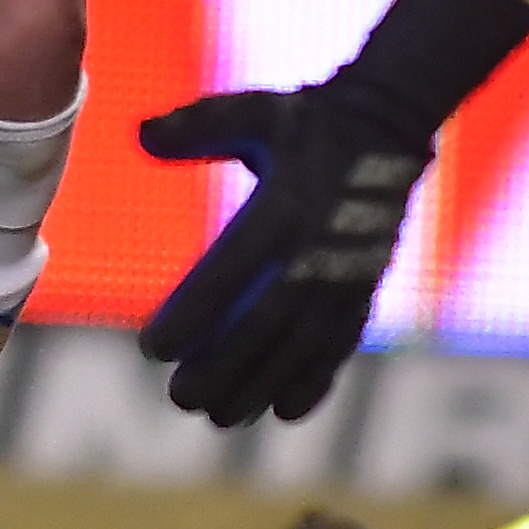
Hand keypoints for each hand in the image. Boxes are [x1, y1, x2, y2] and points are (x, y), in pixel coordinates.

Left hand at [133, 84, 431, 424]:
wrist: (388, 126)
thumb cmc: (304, 121)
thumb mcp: (250, 110)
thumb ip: (195, 127)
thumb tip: (141, 137)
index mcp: (279, 211)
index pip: (224, 277)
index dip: (188, 318)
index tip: (152, 349)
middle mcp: (313, 253)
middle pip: (261, 329)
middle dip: (220, 372)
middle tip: (180, 399)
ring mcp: (344, 277)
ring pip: (299, 350)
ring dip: (261, 388)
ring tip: (222, 418)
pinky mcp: (365, 290)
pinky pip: (339, 347)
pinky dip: (316, 382)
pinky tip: (287, 412)